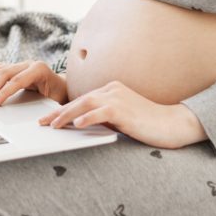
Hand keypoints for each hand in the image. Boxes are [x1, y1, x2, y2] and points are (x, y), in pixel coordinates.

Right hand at [0, 60, 67, 106]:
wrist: (60, 88)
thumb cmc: (57, 97)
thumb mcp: (52, 102)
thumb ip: (41, 105)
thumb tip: (29, 117)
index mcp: (39, 69)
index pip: (16, 80)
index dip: (3, 92)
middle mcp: (29, 63)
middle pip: (4, 73)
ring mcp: (20, 64)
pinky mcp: (14, 66)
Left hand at [37, 80, 205, 149]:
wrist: (173, 124)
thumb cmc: (148, 124)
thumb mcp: (121, 119)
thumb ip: (103, 118)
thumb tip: (81, 125)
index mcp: (111, 90)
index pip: (81, 99)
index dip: (63, 109)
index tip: (48, 119)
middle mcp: (112, 90)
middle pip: (78, 100)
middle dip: (58, 112)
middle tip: (42, 123)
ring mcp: (118, 97)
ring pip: (85, 104)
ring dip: (66, 115)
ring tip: (52, 125)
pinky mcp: (124, 109)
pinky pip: (102, 112)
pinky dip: (87, 117)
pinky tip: (76, 125)